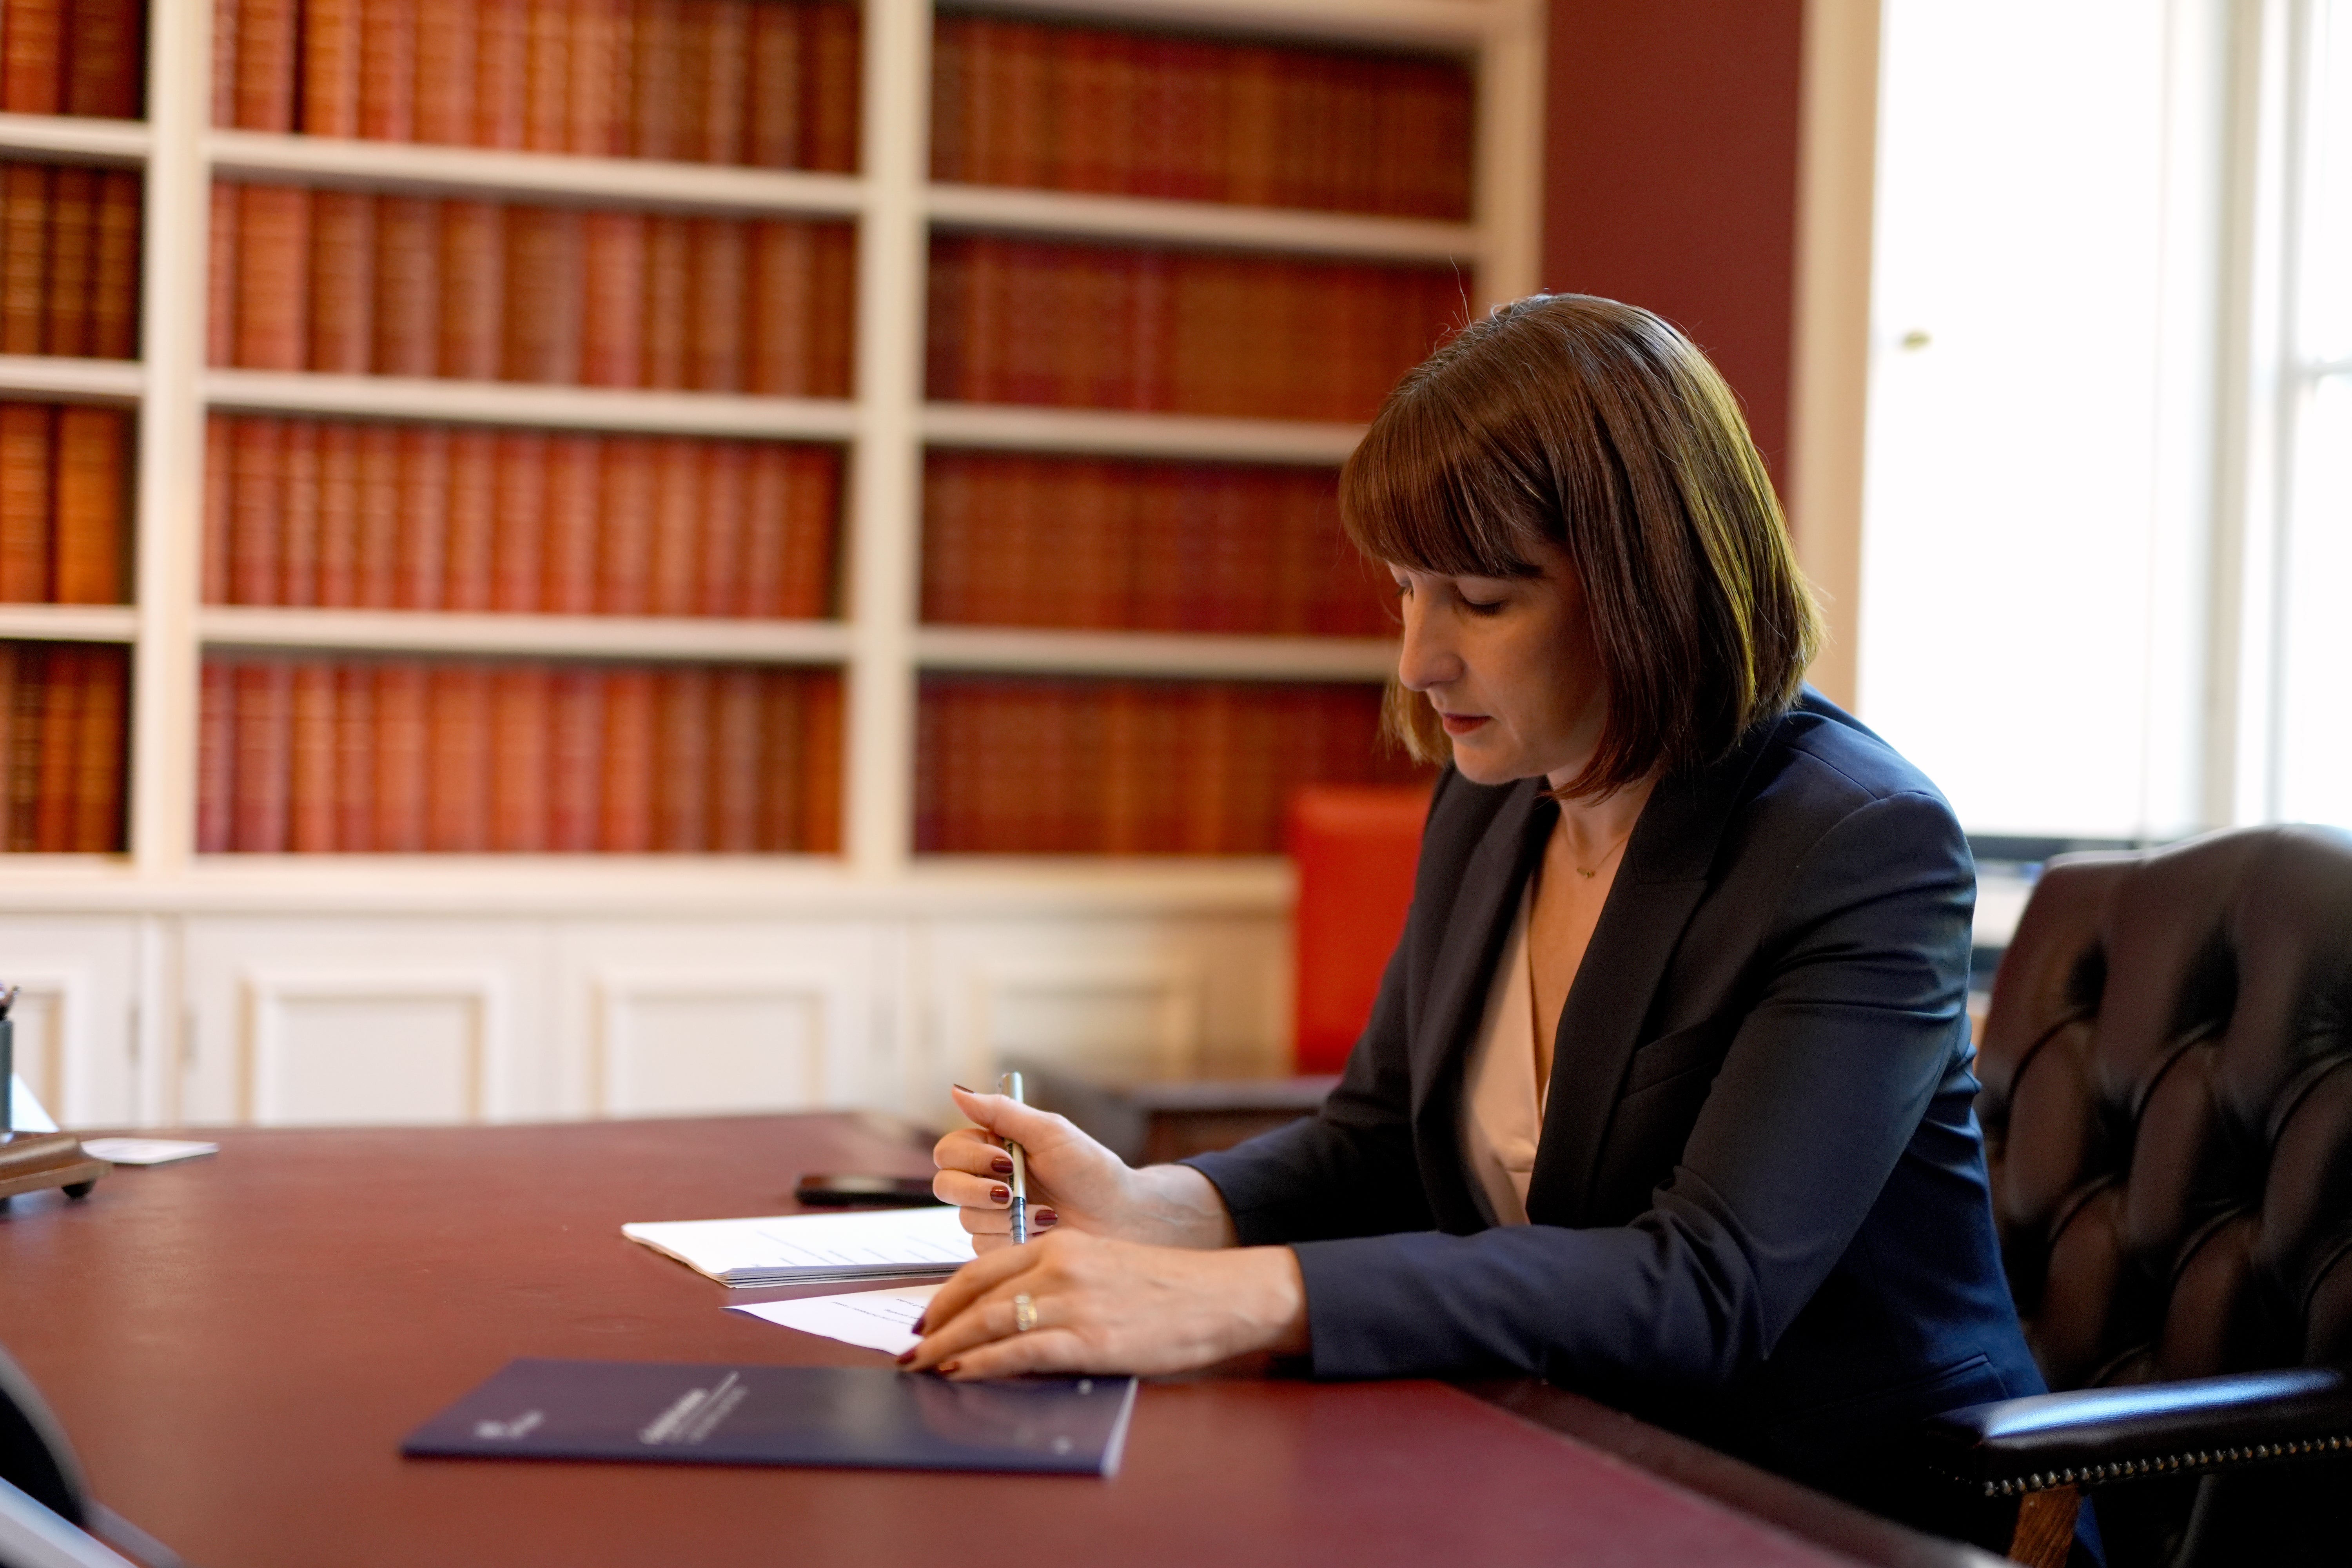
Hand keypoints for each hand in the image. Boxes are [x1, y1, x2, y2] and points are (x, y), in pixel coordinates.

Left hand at [898, 1228, 1307, 1379]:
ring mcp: (1073, 1302)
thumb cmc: (1165, 1289)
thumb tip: (1013, 1315)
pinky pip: (1018, 1354)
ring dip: (948, 1348)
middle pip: (977, 1296)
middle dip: (936, 1325)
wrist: (1218, 1297)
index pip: (984, 1269)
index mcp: (1062, 1244)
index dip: (947, 1296)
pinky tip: (961, 1375)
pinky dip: (982, 1365)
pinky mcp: (1088, 1338)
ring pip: (988, 1323)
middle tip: (911, 1349)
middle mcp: (1060, 1265)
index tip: (926, 1318)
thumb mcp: (1103, 1268)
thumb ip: (1058, 1282)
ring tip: (923, 1367)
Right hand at [930, 1085, 1134, 1249]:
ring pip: (967, 1219)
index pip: (949, 1152)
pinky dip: (1015, 1237)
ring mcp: (992, 1215)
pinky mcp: (1001, 1245)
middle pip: (946, 1186)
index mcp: (993, 1148)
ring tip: (1048, 1213)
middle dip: (977, 1191)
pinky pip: (984, 1246)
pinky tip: (1045, 1229)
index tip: (1005, 1161)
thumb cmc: (1089, 1169)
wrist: (1117, 1214)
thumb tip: (957, 1091)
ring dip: (1008, 1216)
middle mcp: (987, 1180)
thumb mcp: (1049, 1132)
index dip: (969, 1158)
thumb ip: (1001, 1112)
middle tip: (1012, 1193)